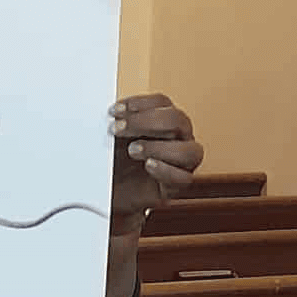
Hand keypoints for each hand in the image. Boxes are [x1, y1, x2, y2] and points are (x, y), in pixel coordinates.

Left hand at [109, 93, 202, 229]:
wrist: (114, 194)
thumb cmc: (117, 163)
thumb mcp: (112, 141)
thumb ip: (115, 126)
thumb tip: (108, 116)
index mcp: (165, 121)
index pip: (162, 103)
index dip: (139, 104)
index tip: (114, 111)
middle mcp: (179, 138)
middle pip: (177, 120)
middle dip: (145, 121)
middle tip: (118, 129)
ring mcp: (182, 162)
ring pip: (188, 150)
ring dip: (158, 147)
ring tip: (133, 150)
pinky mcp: (177, 185)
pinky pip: (183, 178)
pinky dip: (165, 170)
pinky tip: (148, 166)